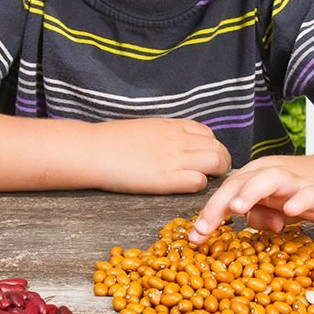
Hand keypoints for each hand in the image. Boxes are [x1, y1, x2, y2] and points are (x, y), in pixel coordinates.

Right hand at [92, 118, 230, 194]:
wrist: (92, 150)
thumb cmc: (111, 141)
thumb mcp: (145, 128)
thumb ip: (165, 134)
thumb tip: (175, 144)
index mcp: (172, 125)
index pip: (207, 134)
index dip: (209, 148)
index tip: (202, 160)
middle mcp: (178, 139)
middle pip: (218, 148)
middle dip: (220, 163)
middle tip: (211, 177)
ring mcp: (174, 158)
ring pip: (216, 161)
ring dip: (214, 174)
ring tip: (202, 183)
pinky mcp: (166, 178)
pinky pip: (198, 181)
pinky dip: (198, 185)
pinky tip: (185, 188)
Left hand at [188, 154, 313, 242]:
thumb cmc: (300, 191)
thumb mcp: (273, 205)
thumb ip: (258, 213)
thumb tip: (246, 224)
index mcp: (256, 176)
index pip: (227, 191)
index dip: (209, 212)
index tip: (195, 237)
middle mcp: (272, 175)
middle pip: (240, 182)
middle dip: (220, 204)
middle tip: (205, 226)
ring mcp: (296, 182)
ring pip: (271, 180)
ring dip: (252, 192)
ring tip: (237, 207)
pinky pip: (308, 194)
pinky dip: (299, 200)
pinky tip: (290, 211)